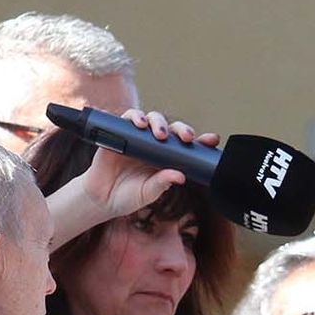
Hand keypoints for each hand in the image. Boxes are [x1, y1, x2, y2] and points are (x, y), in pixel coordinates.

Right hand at [48, 109, 219, 247]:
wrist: (101, 198)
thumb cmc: (128, 196)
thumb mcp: (148, 193)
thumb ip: (161, 183)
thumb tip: (179, 176)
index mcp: (166, 159)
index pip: (186, 146)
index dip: (200, 140)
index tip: (212, 139)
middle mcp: (153, 145)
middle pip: (170, 128)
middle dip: (180, 129)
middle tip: (185, 137)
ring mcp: (136, 138)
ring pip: (150, 119)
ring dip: (157, 121)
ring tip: (158, 133)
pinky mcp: (117, 134)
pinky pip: (126, 119)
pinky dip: (133, 117)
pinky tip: (138, 123)